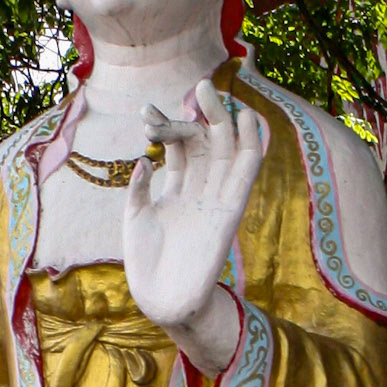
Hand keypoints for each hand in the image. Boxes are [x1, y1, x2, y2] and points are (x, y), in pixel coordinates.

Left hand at [123, 79, 264, 373]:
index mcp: (176, 191)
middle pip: (206, 143)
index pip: (180, 149)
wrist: (162, 300)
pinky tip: (247, 121)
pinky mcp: (229, 212)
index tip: (147, 113)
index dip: (166, 128)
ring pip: (226, 152)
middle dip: (201, 115)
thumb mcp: (136, 218)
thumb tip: (144, 160)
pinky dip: (250, 147)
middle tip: (198, 85)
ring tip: (215, 92)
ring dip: (224, 122)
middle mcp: (198, 191)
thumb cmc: (148, 263)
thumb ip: (139, 189)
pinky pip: (245, 175)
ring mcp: (214, 200)